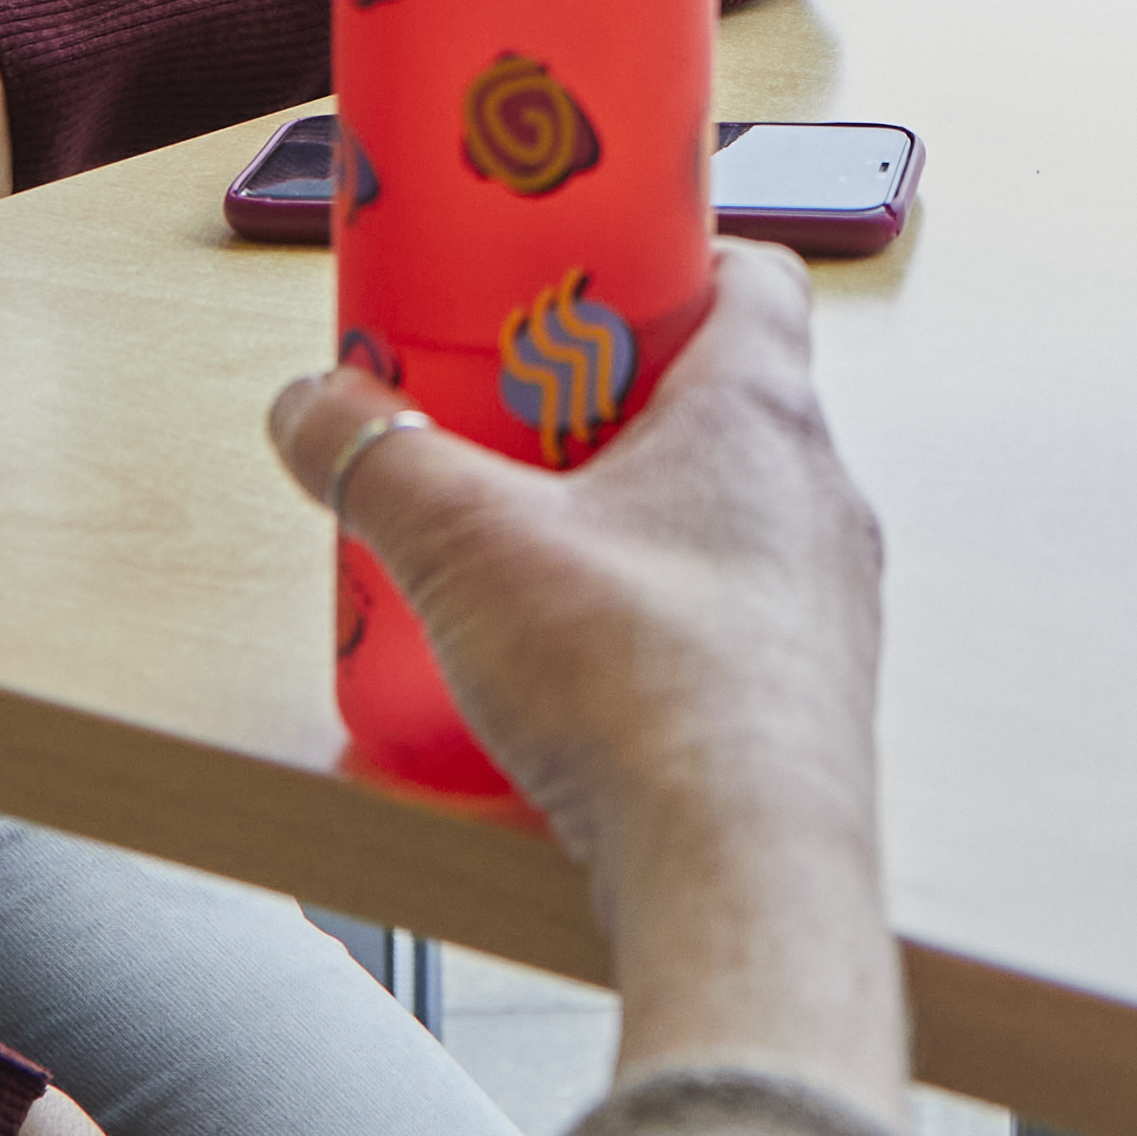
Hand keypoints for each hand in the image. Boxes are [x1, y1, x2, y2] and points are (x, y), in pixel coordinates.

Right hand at [259, 250, 908, 1104]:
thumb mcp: (466, 549)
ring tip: (524, 553)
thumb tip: (313, 410)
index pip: (751, 273)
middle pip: (719, 397)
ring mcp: (824, 604)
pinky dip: (651, 617)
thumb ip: (376, 461)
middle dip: (605, 399)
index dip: (665, 255)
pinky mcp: (805, 700)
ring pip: (723, 515)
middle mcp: (816, 496)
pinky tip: (572, 667)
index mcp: (760, 413)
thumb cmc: (646, 691)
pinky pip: (725, 619)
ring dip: (627, 518)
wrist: (743, 880)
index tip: (573, 273)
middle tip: (508, 423)